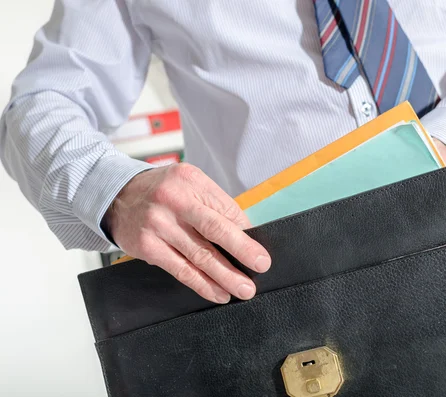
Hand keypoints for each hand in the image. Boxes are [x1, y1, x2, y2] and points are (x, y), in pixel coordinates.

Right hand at [103, 163, 270, 303]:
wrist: (116, 196)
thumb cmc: (162, 191)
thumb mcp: (189, 184)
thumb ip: (214, 204)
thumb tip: (245, 234)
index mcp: (190, 180)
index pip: (227, 209)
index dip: (246, 233)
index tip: (260, 250)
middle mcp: (174, 201)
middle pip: (215, 230)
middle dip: (242, 251)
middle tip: (261, 266)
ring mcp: (159, 225)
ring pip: (200, 256)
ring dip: (226, 276)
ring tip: (244, 289)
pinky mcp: (148, 247)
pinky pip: (181, 270)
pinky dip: (202, 284)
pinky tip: (218, 293)